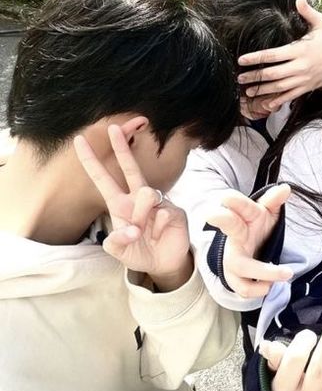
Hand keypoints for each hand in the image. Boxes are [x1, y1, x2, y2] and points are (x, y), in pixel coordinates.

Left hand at [74, 125, 190, 288]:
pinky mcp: (174, 210)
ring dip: (142, 215)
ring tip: (145, 232)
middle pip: (130, 168)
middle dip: (121, 147)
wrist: (163, 263)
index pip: (103, 178)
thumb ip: (116, 242)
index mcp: (120, 204)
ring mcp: (158, 203)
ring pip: (147, 194)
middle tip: (112, 127)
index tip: (78, 140)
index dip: (90, 160)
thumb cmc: (138, 252)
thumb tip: (132, 229)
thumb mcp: (119, 251)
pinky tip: (160, 236)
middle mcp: (138, 198)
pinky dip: (159, 230)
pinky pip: (164, 213)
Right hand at [206, 186, 293, 297]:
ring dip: (265, 272)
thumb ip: (274, 201)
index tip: (226, 197)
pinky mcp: (234, 278)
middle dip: (222, 220)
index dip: (233, 201)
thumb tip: (286, 188)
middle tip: (212, 214)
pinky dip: (260, 288)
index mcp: (244, 217)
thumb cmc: (256, 227)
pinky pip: (244, 288)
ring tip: (287, 272)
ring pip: (242, 265)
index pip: (239, 205)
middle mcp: (235, 236)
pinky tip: (270, 284)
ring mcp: (232, 257)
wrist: (247, 250)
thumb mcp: (265, 213)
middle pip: (228, 226)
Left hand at [237, 0, 321, 115]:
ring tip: (248, 91)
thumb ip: (307, 11)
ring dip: (262, 90)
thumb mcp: (321, 23)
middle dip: (255, 76)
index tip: (242, 60)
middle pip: (273, 74)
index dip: (256, 58)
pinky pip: (290, 96)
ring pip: (279, 87)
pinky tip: (265, 104)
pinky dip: (277, 101)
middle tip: (240, 77)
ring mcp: (303, 79)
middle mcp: (300, 67)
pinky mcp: (306, 88)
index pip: (273, 55)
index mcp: (300, 50)